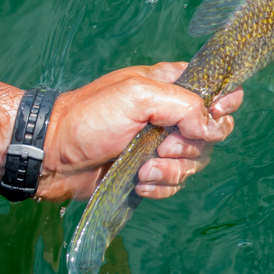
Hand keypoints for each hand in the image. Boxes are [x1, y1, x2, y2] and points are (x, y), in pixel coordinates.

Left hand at [36, 62, 242, 200]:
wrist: (49, 155)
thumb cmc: (89, 117)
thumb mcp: (138, 97)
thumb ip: (185, 106)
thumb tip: (214, 128)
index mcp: (171, 86)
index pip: (218, 89)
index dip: (224, 104)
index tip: (212, 114)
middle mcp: (171, 115)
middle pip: (213, 133)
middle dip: (190, 145)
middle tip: (162, 145)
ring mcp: (161, 146)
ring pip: (195, 162)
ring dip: (170, 170)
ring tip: (142, 169)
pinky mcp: (149, 173)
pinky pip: (175, 184)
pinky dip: (159, 187)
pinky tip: (138, 182)